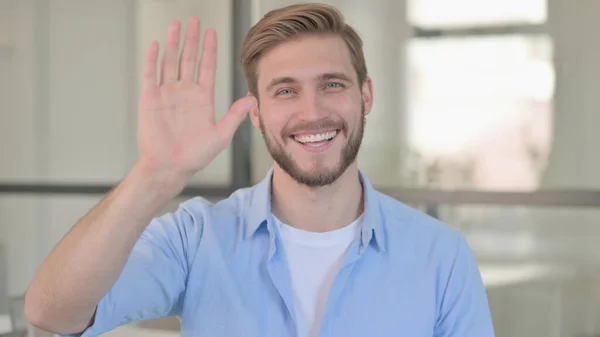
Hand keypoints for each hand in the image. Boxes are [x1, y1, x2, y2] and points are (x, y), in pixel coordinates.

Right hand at [136, 17, 256, 181]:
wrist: (170, 167)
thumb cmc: (194, 156)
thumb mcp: (221, 135)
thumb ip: (235, 115)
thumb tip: (253, 98)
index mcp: (202, 98)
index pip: (207, 67)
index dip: (210, 49)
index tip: (212, 32)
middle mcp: (185, 92)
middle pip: (189, 58)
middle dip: (192, 39)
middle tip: (194, 20)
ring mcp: (167, 94)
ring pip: (170, 62)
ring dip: (172, 43)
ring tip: (175, 25)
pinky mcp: (150, 99)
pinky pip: (151, 75)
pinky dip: (152, 59)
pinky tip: (155, 45)